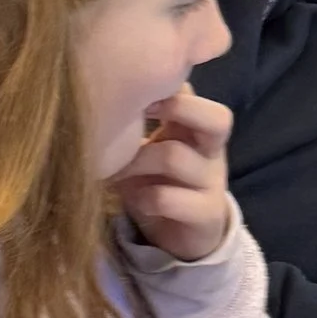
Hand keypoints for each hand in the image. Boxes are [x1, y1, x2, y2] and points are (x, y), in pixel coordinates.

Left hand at [114, 86, 234, 261]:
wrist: (181, 236)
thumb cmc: (158, 182)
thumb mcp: (148, 149)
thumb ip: (138, 121)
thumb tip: (99, 89)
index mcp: (196, 127)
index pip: (193, 90)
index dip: (164, 81)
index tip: (126, 87)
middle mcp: (211, 150)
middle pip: (217, 118)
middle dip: (177, 109)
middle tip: (138, 118)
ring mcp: (212, 182)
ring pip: (175, 156)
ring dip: (136, 162)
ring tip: (115, 171)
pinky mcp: (206, 214)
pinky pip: (167, 198)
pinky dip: (142, 198)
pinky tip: (133, 201)